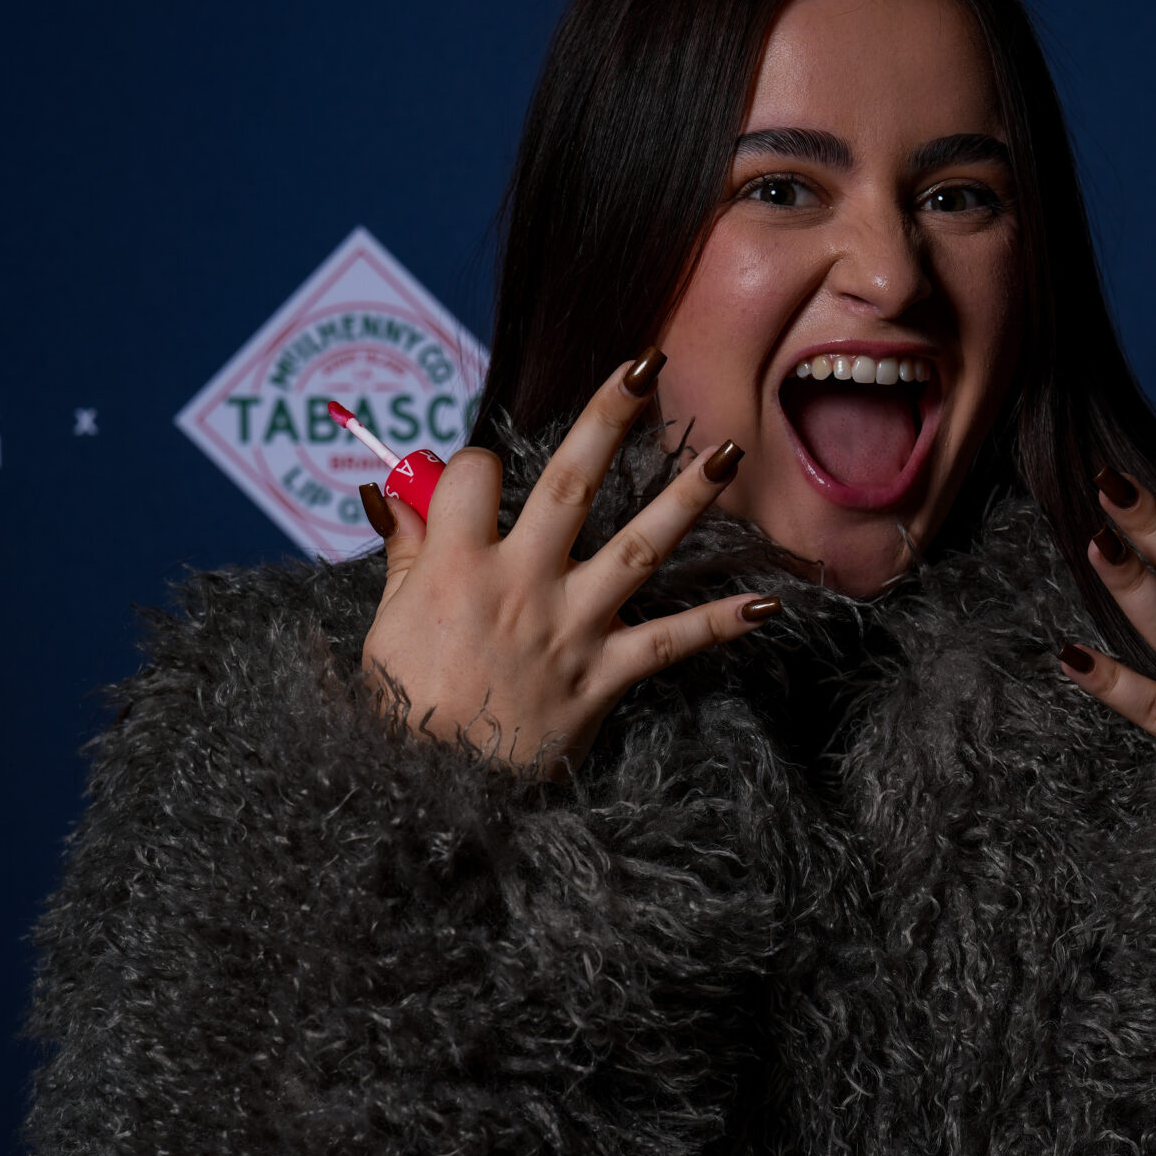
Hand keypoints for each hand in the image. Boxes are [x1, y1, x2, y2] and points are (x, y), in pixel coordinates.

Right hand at [359, 352, 780, 776]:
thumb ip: (402, 554)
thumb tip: (388, 494)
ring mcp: (570, 627)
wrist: (432, 793)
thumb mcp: (385, 626)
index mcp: (456, 564)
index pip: (471, 477)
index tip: (471, 478)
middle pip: (569, 480)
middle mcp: (521, 582)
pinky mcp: (604, 676)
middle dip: (608, 415)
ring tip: (727, 454)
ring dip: (686, 498)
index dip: (471, 466)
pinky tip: (769, 606)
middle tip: (649, 363)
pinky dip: (721, 624)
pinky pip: (672, 644)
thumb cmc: (402, 710)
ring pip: (637, 547)